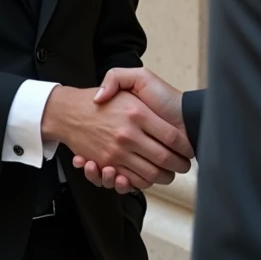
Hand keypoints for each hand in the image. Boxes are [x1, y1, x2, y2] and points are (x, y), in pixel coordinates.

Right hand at [40, 84, 191, 190]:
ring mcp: (117, 151)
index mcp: (138, 113)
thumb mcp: (125, 76)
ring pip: (149, 174)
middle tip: (183, 166)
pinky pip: (128, 181)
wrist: (70, 111)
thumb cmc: (106, 97)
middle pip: (164, 160)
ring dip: (162, 177)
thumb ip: (125, 77)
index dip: (184, 147)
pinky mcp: (107, 163)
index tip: (190, 149)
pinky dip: (138, 183)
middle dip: (178, 166)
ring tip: (167, 173)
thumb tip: (132, 97)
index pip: (171, 137)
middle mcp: (128, 134)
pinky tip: (144, 176)